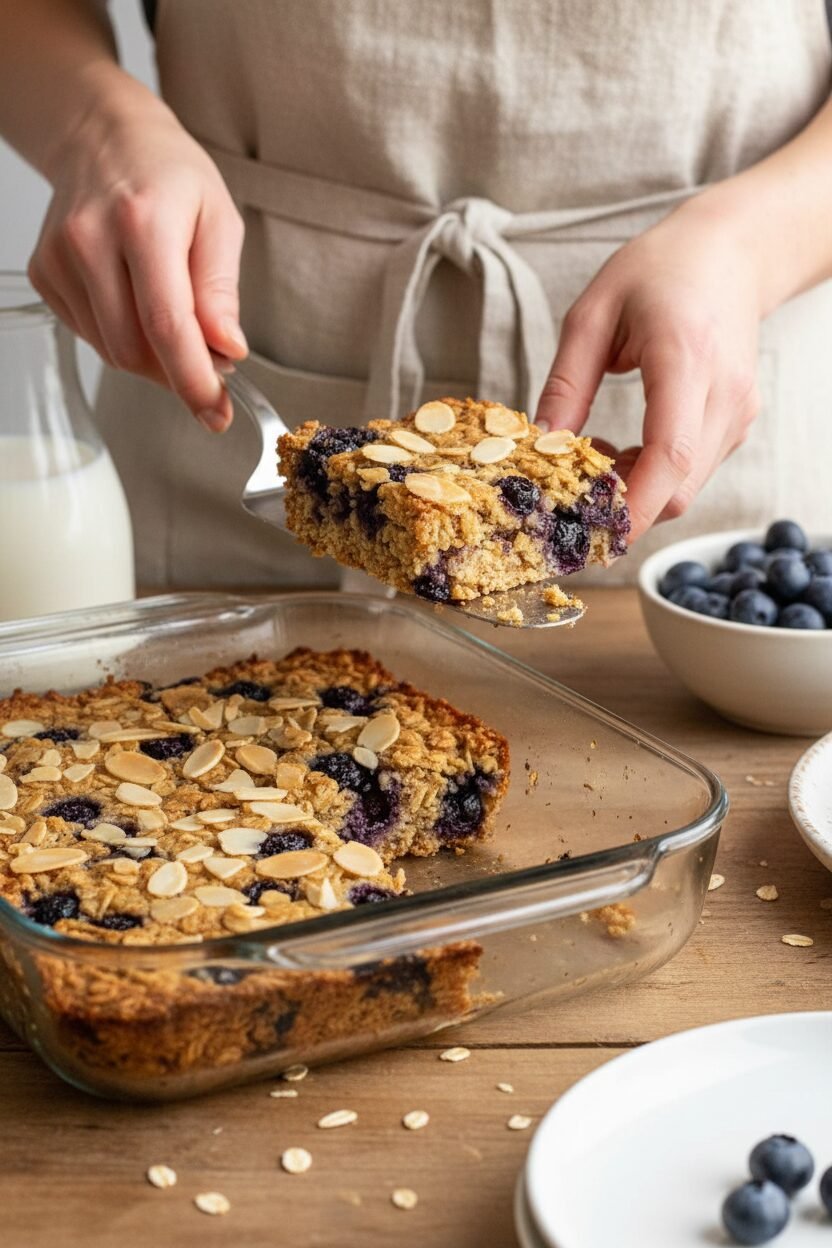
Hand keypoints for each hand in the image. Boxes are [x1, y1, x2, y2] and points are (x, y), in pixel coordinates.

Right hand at [28, 93, 246, 431]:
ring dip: (152, 358)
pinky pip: (91, 336)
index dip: (192, 380)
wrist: (105, 138)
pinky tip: (136, 302)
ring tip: (174, 319)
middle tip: (209, 361)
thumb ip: (221, 290)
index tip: (216, 412)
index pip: (166, 324)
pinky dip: (123, 337)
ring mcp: (59, 258)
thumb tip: (227, 350)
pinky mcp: (44, 273)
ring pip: (111, 351)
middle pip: (134, 349)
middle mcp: (90, 240)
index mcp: (143, 222)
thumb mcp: (219, 220)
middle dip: (177, 372)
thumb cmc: (171, 177)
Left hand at [535, 198, 761, 539]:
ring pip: (685, 489)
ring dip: (634, 490)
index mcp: (686, 357)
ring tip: (596, 454)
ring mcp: (737, 412)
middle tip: (572, 488)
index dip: (632, 507)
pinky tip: (624, 446)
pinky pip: (694, 472)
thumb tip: (539, 447)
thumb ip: (565, 386)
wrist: (730, 251)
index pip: (670, 455)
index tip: (593, 534)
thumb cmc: (659, 270)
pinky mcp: (737, 423)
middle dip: (622, 507)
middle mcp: (723, 393)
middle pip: (678, 489)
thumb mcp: (592, 315)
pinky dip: (653, 475)